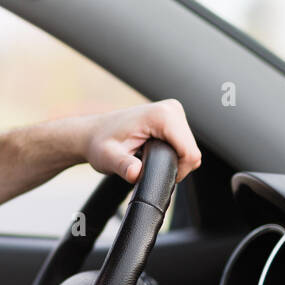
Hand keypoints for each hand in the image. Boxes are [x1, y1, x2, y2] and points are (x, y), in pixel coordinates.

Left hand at [82, 99, 202, 184]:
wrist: (93, 134)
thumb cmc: (100, 144)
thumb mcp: (108, 158)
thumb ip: (123, 166)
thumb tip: (135, 173)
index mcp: (162, 115)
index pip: (190, 153)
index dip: (177, 171)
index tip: (155, 175)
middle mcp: (171, 109)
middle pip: (192, 151)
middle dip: (173, 166)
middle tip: (145, 166)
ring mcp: (173, 112)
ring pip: (189, 149)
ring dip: (172, 160)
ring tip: (146, 158)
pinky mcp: (173, 118)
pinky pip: (184, 144)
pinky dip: (172, 154)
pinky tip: (152, 152)